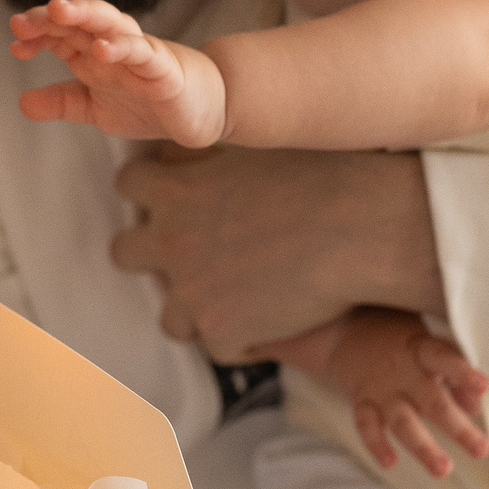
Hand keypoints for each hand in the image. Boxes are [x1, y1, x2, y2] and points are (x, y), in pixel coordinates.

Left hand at [10, 0, 226, 147]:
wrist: (200, 113)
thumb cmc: (146, 102)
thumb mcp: (95, 108)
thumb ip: (62, 102)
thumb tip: (22, 103)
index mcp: (94, 52)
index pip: (61, 33)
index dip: (38, 33)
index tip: (15, 41)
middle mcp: (114, 45)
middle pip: (81, 19)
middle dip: (52, 16)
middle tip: (22, 19)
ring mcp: (140, 53)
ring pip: (110, 23)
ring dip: (84, 14)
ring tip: (58, 10)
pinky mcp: (164, 70)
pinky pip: (142, 53)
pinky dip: (122, 47)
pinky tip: (101, 49)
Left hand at [113, 147, 443, 359]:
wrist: (363, 223)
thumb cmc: (324, 169)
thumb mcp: (255, 140)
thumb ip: (209, 149)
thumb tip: (182, 146)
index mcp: (174, 187)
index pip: (130, 184)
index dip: (153, 190)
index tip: (176, 196)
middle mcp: (171, 240)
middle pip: (125, 253)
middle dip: (153, 254)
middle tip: (195, 253)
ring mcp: (193, 290)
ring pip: (171, 316)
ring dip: (197, 309)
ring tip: (238, 300)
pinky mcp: (224, 330)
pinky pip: (222, 348)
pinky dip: (245, 341)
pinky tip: (275, 325)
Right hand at [278, 309, 488, 476]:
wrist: (344, 332)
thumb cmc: (401, 343)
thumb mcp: (429, 347)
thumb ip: (454, 376)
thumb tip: (476, 407)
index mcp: (422, 350)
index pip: (444, 358)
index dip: (462, 372)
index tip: (483, 386)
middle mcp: (401, 371)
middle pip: (431, 400)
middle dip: (457, 428)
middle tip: (481, 450)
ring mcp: (380, 389)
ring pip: (402, 420)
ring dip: (423, 447)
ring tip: (442, 470)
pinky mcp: (361, 402)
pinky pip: (366, 425)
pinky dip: (376, 444)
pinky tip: (390, 463)